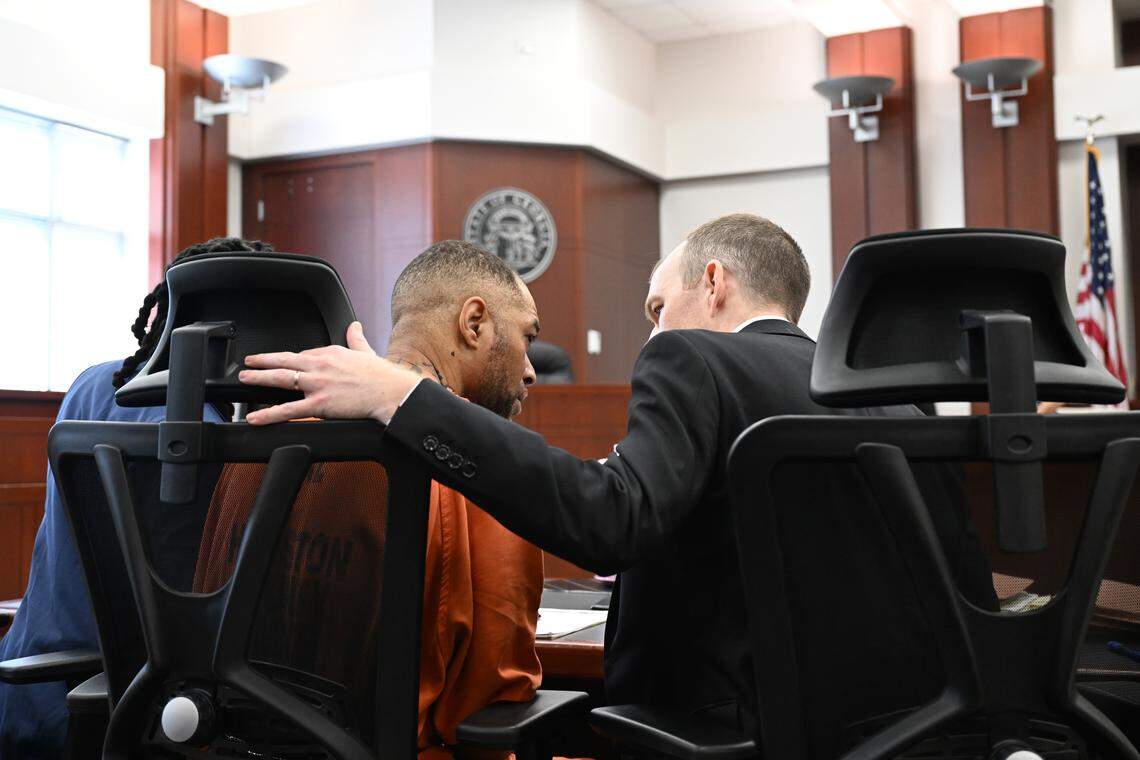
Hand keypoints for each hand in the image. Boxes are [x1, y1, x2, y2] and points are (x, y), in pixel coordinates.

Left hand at [239, 322, 422, 424]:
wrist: (391, 392)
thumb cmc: (382, 375)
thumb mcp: (365, 350)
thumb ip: (356, 337)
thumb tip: (354, 325)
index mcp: (330, 352)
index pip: (304, 354)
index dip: (291, 361)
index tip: (282, 363)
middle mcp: (320, 365)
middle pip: (284, 361)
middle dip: (263, 361)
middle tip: (248, 362)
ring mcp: (317, 384)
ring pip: (280, 379)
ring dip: (259, 378)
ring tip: (245, 378)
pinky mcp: (319, 404)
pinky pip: (288, 409)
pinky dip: (269, 414)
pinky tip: (255, 417)